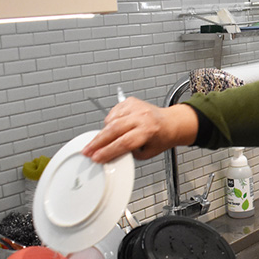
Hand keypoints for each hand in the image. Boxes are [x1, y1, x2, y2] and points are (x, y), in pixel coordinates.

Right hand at [82, 99, 197, 162]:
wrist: (171, 123)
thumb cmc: (161, 138)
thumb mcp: (147, 153)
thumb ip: (128, 153)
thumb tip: (109, 155)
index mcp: (149, 131)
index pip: (124, 143)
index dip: (108, 151)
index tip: (97, 157)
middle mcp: (142, 117)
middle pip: (114, 130)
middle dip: (97, 142)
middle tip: (87, 150)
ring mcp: (136, 107)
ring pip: (111, 120)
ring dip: (103, 133)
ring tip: (100, 141)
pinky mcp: (130, 101)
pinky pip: (113, 113)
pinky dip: (109, 122)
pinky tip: (111, 128)